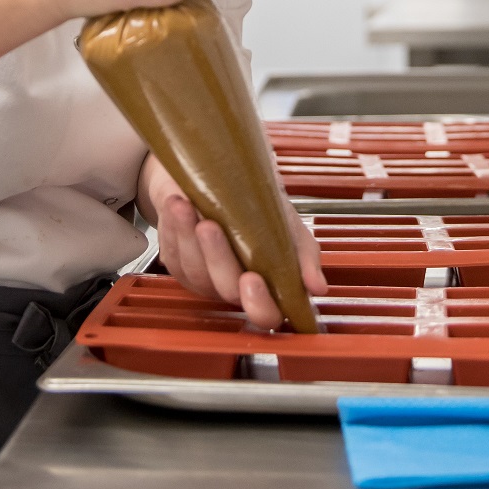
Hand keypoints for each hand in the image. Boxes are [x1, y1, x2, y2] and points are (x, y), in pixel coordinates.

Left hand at [140, 153, 328, 330]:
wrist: (223, 174)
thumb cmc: (258, 205)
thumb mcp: (288, 225)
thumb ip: (304, 256)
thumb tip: (317, 287)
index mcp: (263, 285)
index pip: (264, 314)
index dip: (258, 304)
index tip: (253, 279)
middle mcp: (231, 286)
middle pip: (222, 287)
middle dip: (216, 257)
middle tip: (211, 227)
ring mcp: (201, 276)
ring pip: (192, 269)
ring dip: (187, 237)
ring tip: (187, 206)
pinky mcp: (175, 260)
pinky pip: (171, 250)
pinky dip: (172, 226)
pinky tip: (176, 205)